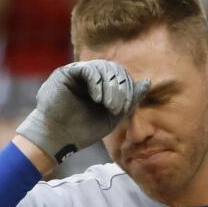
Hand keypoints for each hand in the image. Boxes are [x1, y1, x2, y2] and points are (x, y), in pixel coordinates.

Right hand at [15, 60, 150, 163]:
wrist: (60, 138)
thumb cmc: (85, 129)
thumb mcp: (114, 115)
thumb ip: (130, 99)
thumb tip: (147, 81)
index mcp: (103, 85)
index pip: (121, 76)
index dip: (128, 89)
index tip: (124, 108)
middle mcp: (91, 76)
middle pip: (114, 69)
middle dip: (120, 89)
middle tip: (117, 108)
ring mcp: (78, 73)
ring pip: (102, 68)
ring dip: (110, 87)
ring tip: (108, 106)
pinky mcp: (66, 73)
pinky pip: (87, 69)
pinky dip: (96, 83)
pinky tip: (97, 98)